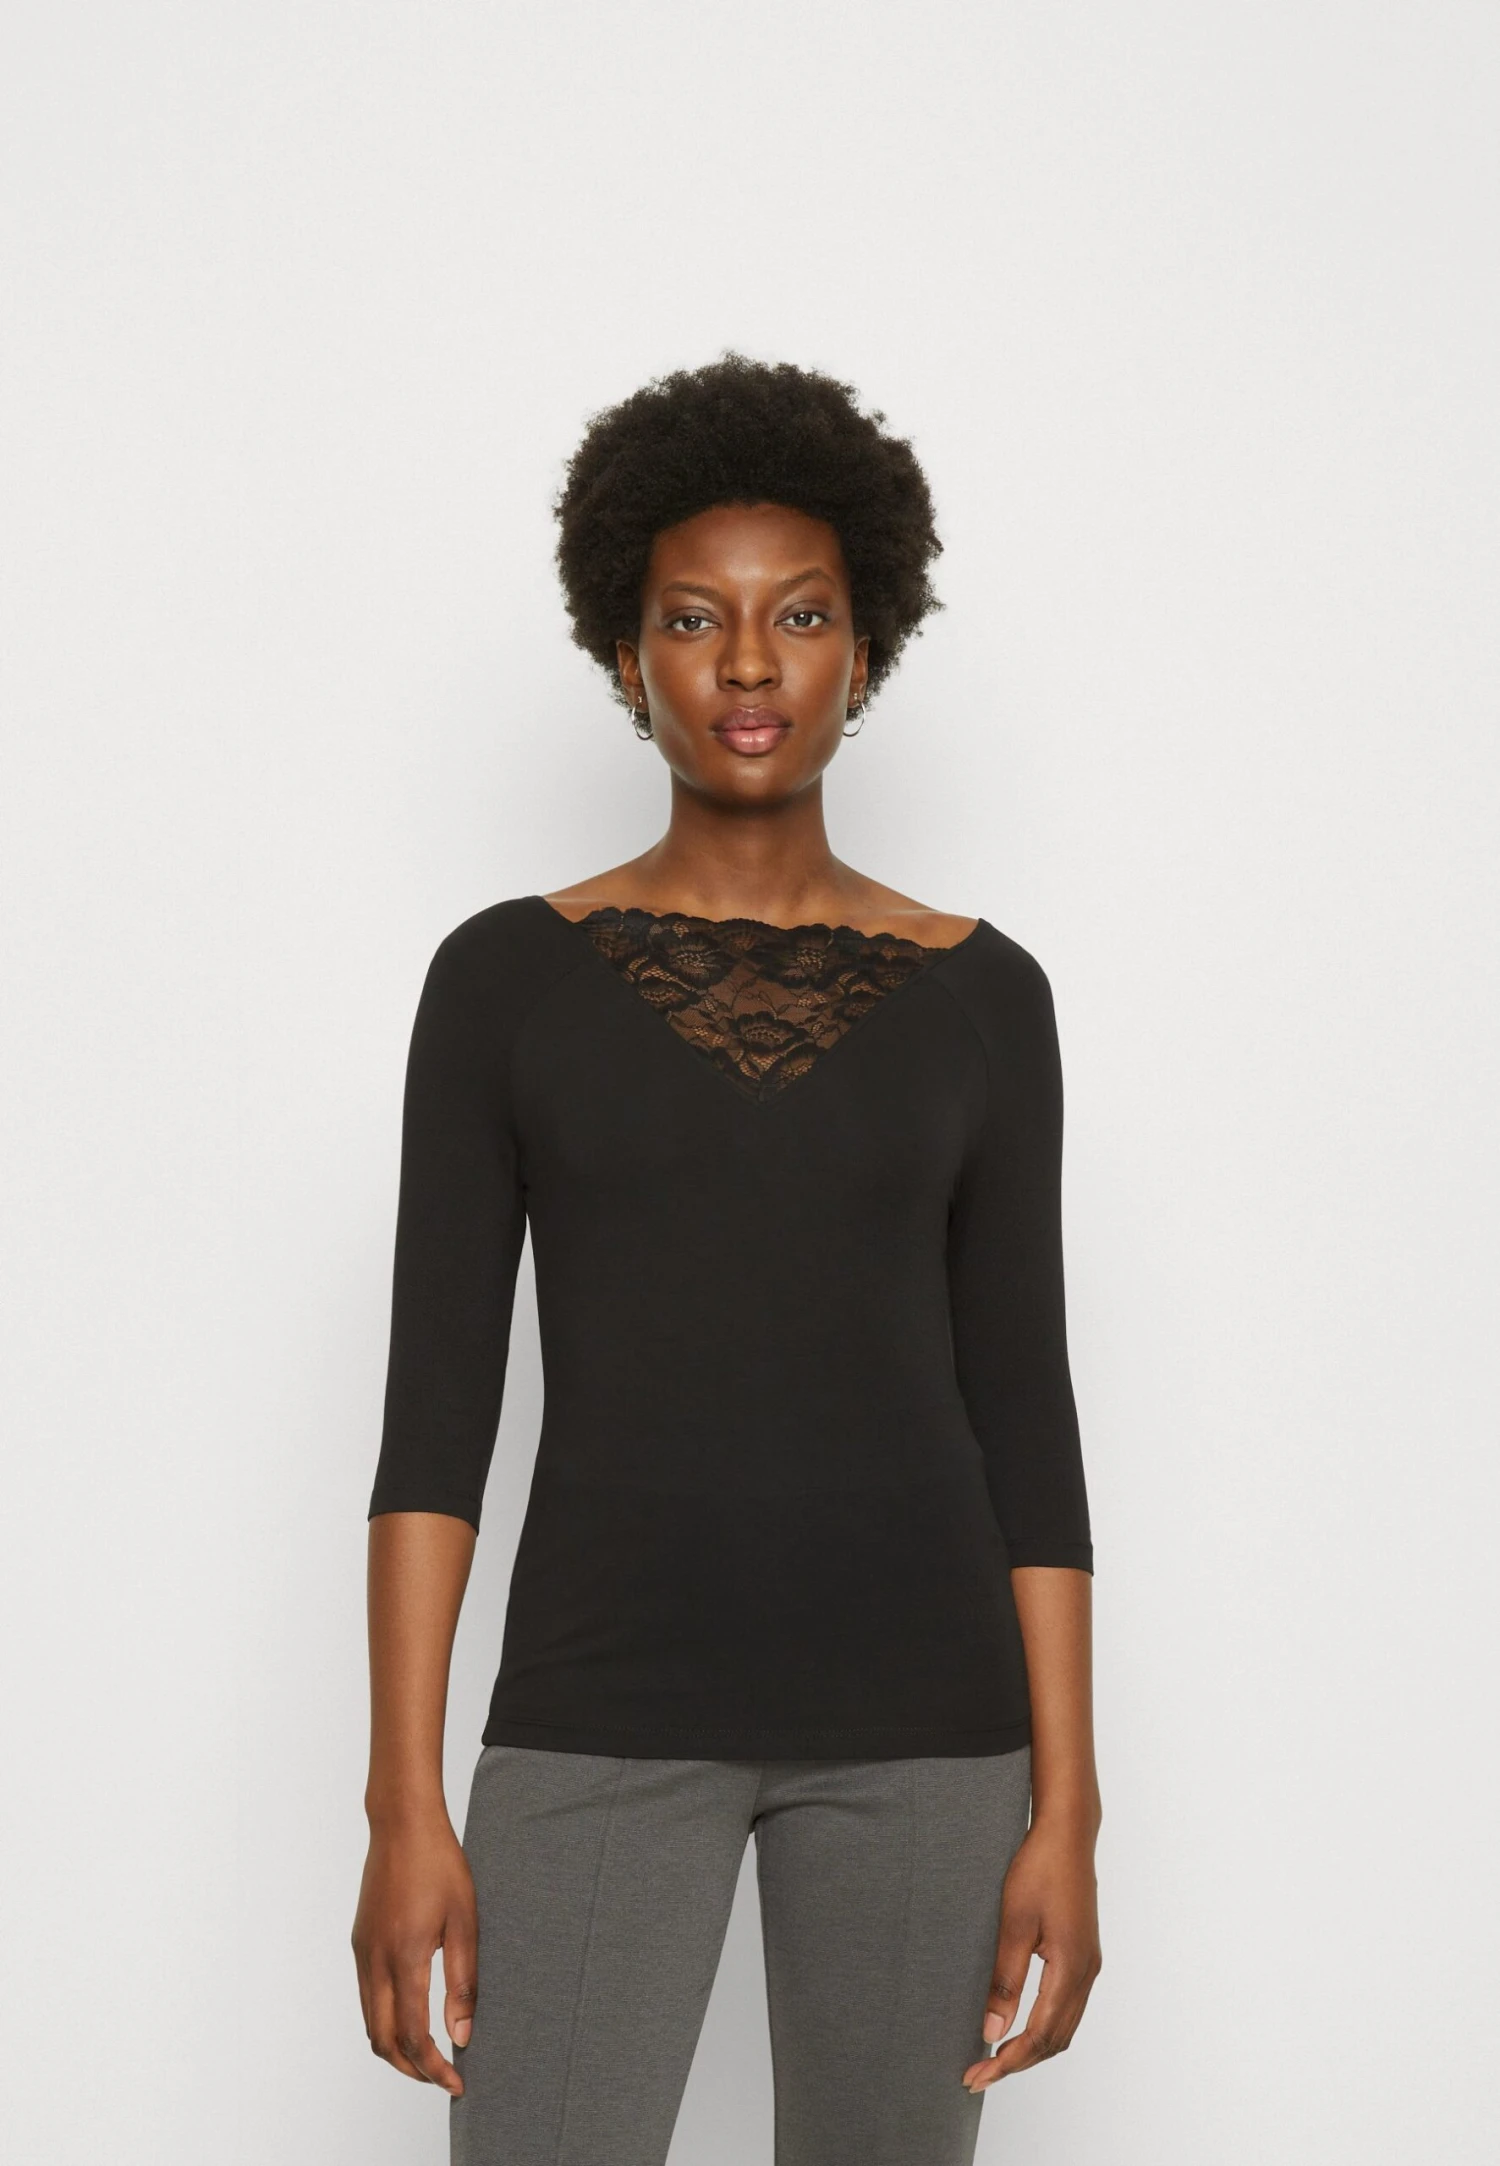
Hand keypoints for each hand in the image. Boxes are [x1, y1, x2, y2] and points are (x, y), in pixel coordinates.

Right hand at [351, 1811, 477, 2092]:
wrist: (402, 1823)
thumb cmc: (440, 1865)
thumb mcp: (466, 1920)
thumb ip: (464, 1981)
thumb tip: (462, 2034)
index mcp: (405, 1958)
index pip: (412, 2036)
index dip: (433, 2068)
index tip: (456, 2082)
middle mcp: (375, 1961)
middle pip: (382, 2041)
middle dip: (411, 2069)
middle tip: (443, 2077)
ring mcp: (362, 1952)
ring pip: (369, 2023)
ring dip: (395, 2048)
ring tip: (430, 2054)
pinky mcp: (359, 1942)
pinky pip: (366, 1998)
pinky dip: (384, 2020)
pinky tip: (410, 2015)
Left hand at [962, 1814, 1100, 2090]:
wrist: (1067, 1834)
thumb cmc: (1039, 1870)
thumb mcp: (1013, 1924)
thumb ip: (1005, 1981)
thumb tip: (992, 2033)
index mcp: (1071, 1968)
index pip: (1039, 2036)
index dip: (1008, 2062)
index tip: (977, 2076)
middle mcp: (1087, 1972)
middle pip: (1055, 2041)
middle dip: (1017, 2062)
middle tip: (978, 2075)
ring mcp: (1089, 1964)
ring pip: (1063, 2028)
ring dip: (1032, 2048)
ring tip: (994, 2058)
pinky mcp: (1084, 1955)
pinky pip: (1067, 2008)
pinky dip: (1043, 2027)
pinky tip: (1019, 2025)